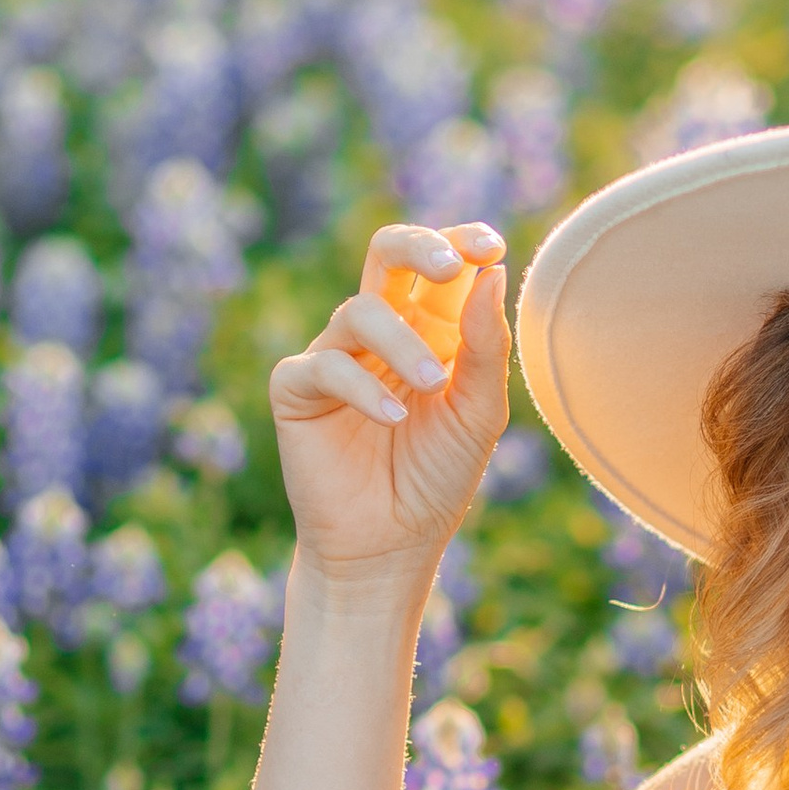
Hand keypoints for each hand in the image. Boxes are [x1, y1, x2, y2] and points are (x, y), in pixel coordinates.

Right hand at [269, 220, 509, 574]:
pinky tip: (391, 421)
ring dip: (402, 343)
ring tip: (432, 387)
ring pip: (359, 310)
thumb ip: (485, 346)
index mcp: (429, 331)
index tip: (490, 247)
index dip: (460, 243)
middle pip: (386, 255)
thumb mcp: (478, 412)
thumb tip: (490, 272)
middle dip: (417, 247)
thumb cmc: (437, 478)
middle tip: (449, 266)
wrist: (390, 546)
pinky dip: (361, 387)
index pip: (440, 267)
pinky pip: (324, 366)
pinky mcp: (297, 390)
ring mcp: (336, 356)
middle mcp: (381, 334)